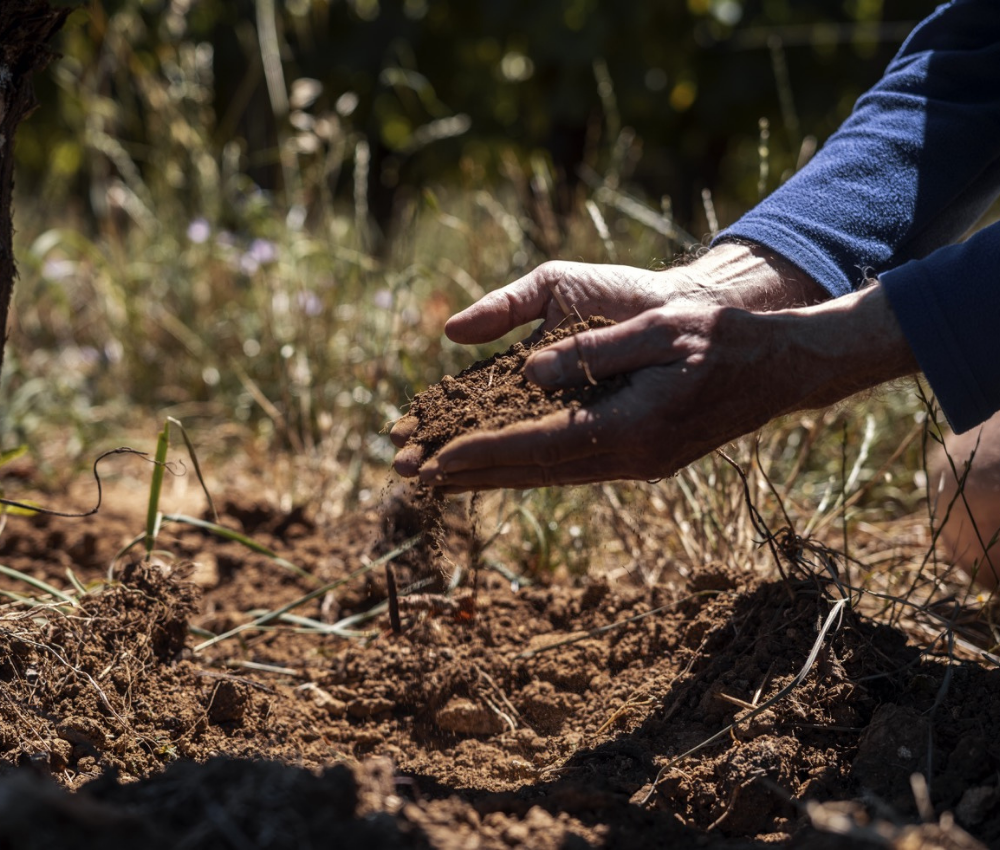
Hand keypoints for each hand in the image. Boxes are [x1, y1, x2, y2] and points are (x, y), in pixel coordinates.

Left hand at [394, 286, 916, 490]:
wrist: (781, 368)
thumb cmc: (725, 338)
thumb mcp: (661, 328)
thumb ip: (594, 351)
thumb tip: (530, 371)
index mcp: (633, 428)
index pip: (539, 446)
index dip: (482, 452)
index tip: (433, 458)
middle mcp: (630, 457)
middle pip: (534, 471)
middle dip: (473, 473)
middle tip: (416, 477)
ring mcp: (638, 463)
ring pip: (550, 473)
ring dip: (496, 474)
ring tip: (445, 476)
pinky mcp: (642, 456)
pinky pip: (571, 464)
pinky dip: (529, 464)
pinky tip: (504, 462)